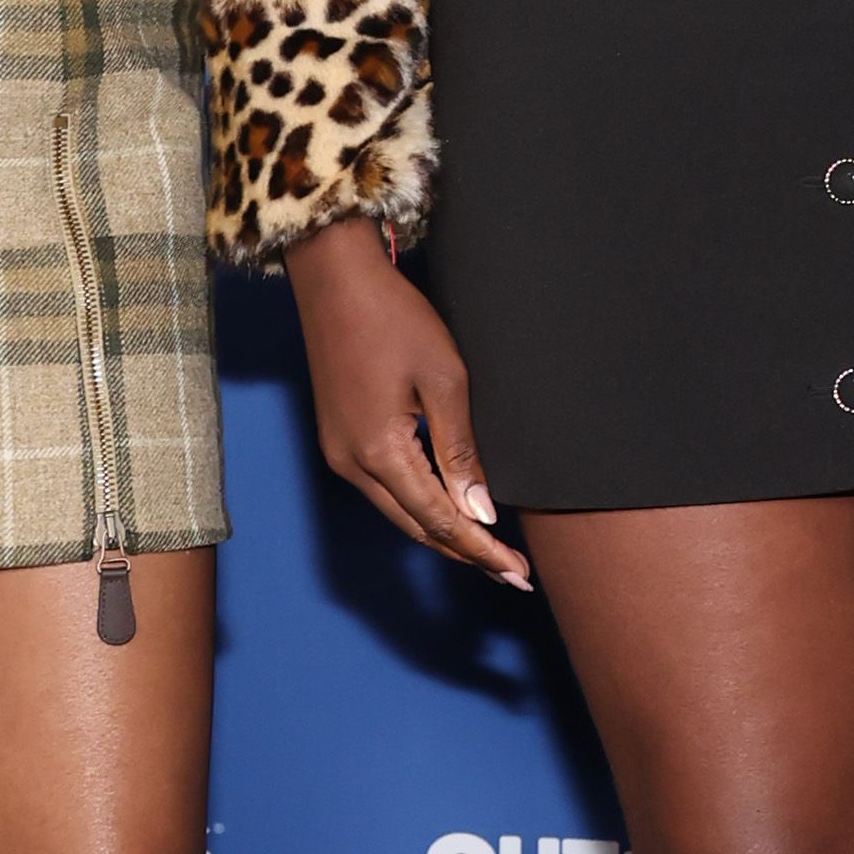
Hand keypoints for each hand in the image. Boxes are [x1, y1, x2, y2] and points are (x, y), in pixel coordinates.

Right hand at [286, 219, 529, 587]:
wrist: (334, 278)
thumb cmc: (393, 318)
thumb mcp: (443, 380)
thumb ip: (460, 452)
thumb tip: (479, 512)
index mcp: (379, 453)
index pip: (441, 521)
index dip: (482, 550)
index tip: (518, 572)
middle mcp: (352, 464)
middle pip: (417, 528)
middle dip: (467, 553)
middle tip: (514, 574)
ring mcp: (340, 453)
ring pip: (400, 513)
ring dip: (444, 534)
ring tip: (490, 552)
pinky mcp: (339, 439)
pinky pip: (385, 491)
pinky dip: (420, 508)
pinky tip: (449, 511)